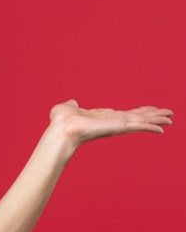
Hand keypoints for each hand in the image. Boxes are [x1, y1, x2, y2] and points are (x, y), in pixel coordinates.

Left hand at [50, 99, 172, 148]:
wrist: (61, 130)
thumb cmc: (60, 122)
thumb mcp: (66, 108)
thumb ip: (71, 105)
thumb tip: (72, 102)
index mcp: (103, 117)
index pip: (124, 114)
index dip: (137, 113)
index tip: (148, 111)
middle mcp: (112, 122)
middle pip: (137, 117)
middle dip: (152, 115)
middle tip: (168, 114)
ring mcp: (116, 125)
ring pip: (141, 121)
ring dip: (156, 119)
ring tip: (170, 118)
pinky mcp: (118, 127)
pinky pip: (138, 126)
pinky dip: (150, 126)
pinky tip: (162, 127)